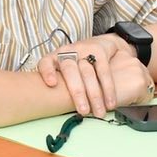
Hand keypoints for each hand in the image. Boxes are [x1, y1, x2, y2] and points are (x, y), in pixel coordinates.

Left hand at [37, 33, 153, 117]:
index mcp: (54, 58)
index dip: (47, 72)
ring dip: (94, 95)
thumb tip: (55, 111)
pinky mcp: (99, 50)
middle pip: (70, 71)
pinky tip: (110, 102)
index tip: (51, 84)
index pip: (46, 63)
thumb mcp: (63, 71)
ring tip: (99, 113)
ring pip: (88, 74)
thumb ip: (59, 86)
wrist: (99, 44)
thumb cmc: (76, 66)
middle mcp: (67, 52)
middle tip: (83, 112)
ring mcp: (83, 50)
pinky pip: (104, 71)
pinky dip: (108, 88)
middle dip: (77, 93)